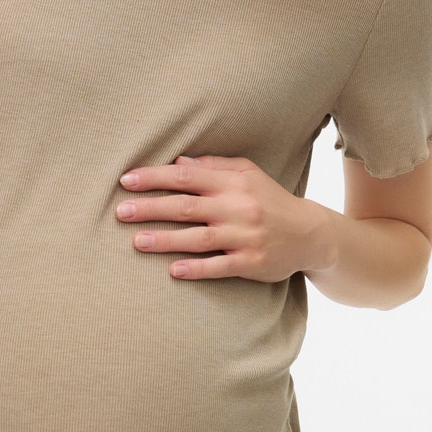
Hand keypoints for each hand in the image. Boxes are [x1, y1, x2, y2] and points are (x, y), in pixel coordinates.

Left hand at [115, 153, 337, 282]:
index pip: (187, 176)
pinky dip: (197, 268)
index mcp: (233, 182)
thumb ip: (213, 166)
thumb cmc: (270, 199)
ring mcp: (245, 236)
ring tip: (137, 241)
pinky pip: (220, 266)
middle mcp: (238, 207)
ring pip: (199, 238)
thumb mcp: (248, 173)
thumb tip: (177, 161)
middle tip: (121, 211)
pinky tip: (173, 271)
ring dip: (166, 240)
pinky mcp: (252, 263)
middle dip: (151, 208)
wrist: (310, 233)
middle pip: (187, 206)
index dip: (155, 178)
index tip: (126, 181)